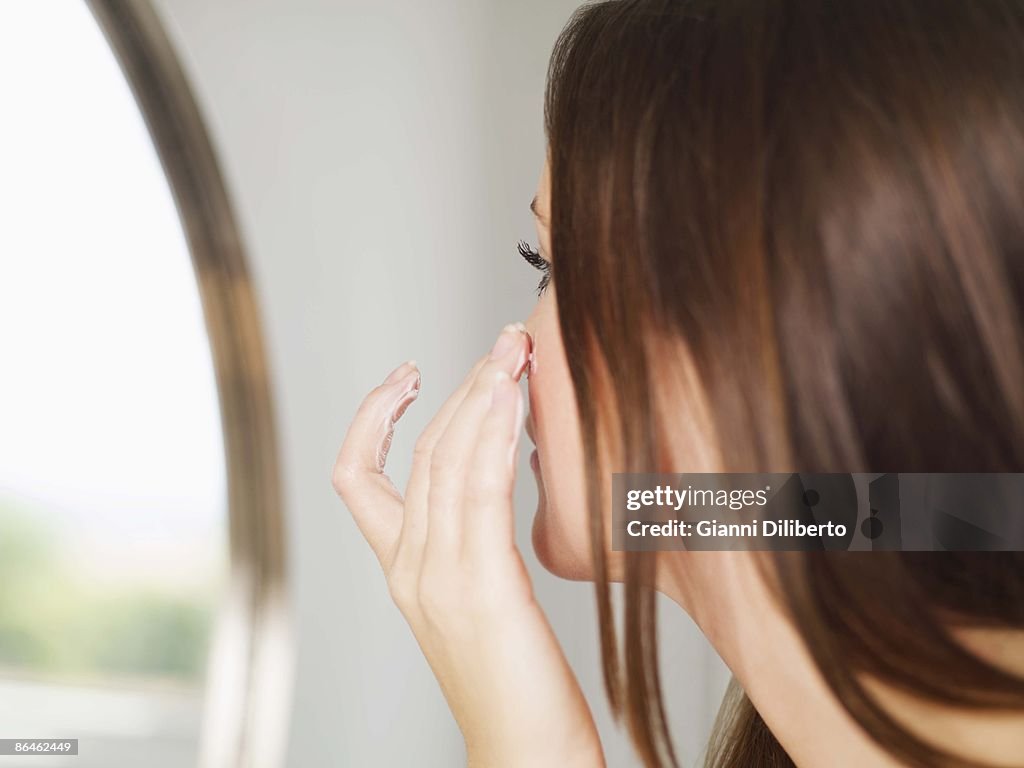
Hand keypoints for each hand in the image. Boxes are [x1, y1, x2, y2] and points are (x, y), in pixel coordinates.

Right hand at [332, 324, 604, 766]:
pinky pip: (478, 491)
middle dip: (458, 385)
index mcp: (403, 570)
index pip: (360, 476)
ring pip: (444, 460)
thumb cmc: (519, 686)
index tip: (409, 375)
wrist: (526, 755)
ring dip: (480, 394)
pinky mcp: (481, 587)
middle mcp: (408, 568)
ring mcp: (436, 577)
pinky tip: (513, 402)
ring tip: (513, 350)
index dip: (374, 418)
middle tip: (501, 341)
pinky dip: (491, 435)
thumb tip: (502, 480)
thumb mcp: (484, 603)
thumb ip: (476, 545)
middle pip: (417, 452)